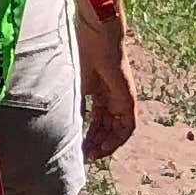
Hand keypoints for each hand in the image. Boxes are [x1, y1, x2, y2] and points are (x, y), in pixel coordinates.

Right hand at [78, 15, 137, 162]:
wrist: (97, 36)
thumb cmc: (82, 54)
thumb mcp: (75, 87)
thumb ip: (75, 107)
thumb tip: (67, 128)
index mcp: (98, 92)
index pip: (95, 120)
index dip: (87, 136)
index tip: (77, 148)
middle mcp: (111, 97)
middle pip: (105, 127)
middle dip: (95, 144)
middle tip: (84, 158)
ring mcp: (121, 98)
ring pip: (116, 129)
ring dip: (106, 145)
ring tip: (92, 156)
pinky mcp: (129, 100)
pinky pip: (127, 126)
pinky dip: (118, 139)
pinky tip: (105, 148)